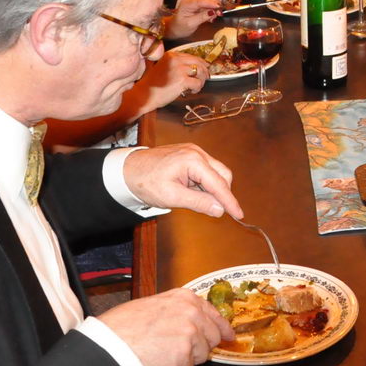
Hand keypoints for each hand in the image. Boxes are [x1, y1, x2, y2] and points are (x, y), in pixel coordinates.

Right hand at [98, 286, 234, 365]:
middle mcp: (192, 311)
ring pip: (202, 354)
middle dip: (199, 347)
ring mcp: (190, 331)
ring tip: (163, 352)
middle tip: (179, 350)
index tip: (229, 335)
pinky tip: (160, 361)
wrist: (112, 342)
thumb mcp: (155, 305)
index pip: (214, 313)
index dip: (222, 327)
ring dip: (186, 359)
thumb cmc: (125, 325)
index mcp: (185, 297)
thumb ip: (177, 310)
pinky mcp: (185, 352)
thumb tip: (194, 322)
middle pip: (212, 337)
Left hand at [121, 144, 242, 219]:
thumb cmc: (145, 182)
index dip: (230, 200)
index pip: (219, 183)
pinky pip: (206, 170)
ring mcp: (193, 151)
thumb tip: (220, 210)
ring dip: (212, 188)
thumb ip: (198, 203)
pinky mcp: (189, 155)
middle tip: (216, 210)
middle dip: (223, 193)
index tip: (239, 214)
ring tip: (196, 200)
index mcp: (193, 160)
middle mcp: (197, 152)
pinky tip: (194, 192)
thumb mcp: (172, 197)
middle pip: (222, 174)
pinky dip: (205, 183)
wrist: (126, 170)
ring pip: (215, 172)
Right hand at [142, 49, 209, 110]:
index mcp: (171, 55)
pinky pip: (197, 83)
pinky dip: (197, 88)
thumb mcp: (162, 67)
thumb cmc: (152, 84)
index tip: (205, 66)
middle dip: (205, 70)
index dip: (200, 62)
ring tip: (197, 86)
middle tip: (206, 77)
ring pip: (200, 72)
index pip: (191, 56)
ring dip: (201, 80)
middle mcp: (176, 60)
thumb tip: (191, 67)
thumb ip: (174, 64)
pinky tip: (192, 91)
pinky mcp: (182, 80)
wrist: (144, 94)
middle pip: (198, 62)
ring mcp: (179, 69)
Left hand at [168, 0, 236, 40]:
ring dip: (216, 2)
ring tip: (219, 11)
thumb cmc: (181, 26)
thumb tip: (213, 12)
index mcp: (187, 4)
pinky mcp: (200, 1)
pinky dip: (215, 4)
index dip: (210, 3)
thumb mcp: (191, 24)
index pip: (200, 1)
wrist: (177, 27)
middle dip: (215, 1)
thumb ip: (202, 17)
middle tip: (221, 11)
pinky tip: (217, 10)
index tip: (218, 7)